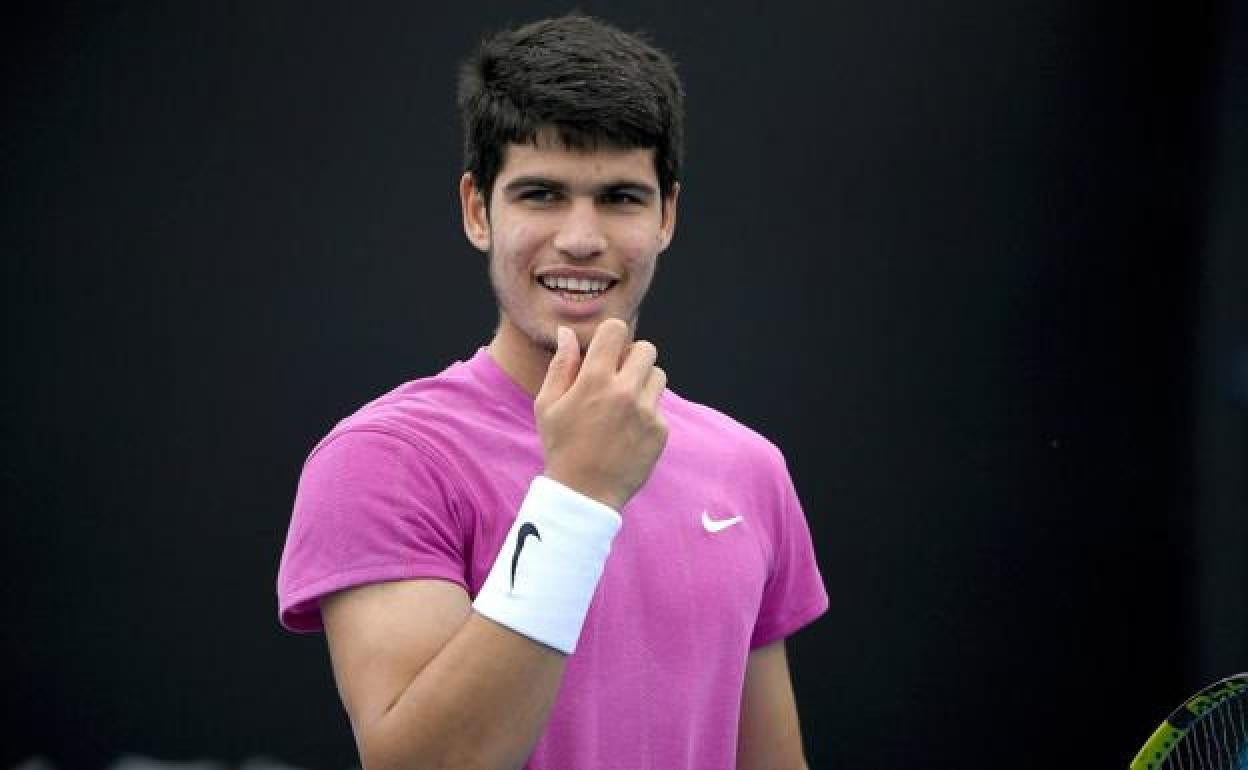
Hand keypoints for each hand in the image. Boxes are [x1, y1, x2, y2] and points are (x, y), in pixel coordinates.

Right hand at [535, 319, 667, 510]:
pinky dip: (647, 412)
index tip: (605, 351)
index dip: (611, 336)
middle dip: (632, 357)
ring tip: (624, 403)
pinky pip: (660, 406)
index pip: (616, 330)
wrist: (584, 494)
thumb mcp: (548, 405)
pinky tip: (628, 430)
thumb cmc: (561, 446)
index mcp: (595, 379)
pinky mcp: (660, 431)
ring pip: (658, 375)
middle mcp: (625, 391)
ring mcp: (646, 412)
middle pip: (646, 348)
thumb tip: (568, 332)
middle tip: (618, 376)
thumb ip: (560, 365)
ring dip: (643, 382)